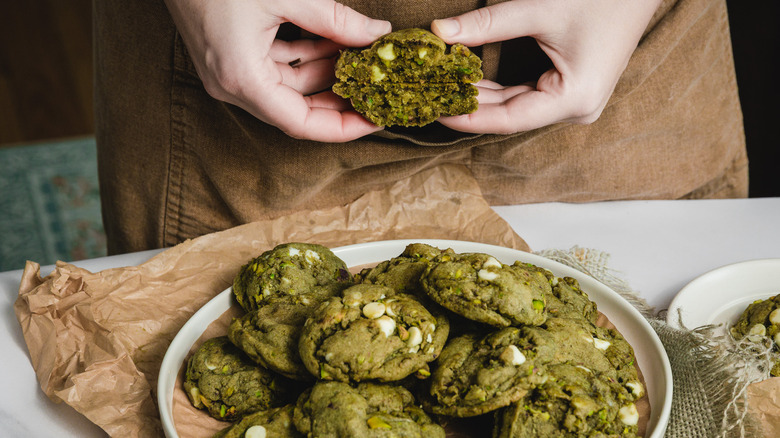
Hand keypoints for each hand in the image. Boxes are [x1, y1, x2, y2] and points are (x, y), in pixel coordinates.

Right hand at [164, 0, 390, 141]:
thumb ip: (335, 20)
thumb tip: (376, 34)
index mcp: (243, 80)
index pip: (302, 124)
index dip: (343, 126)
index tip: (375, 119)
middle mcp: (233, 86)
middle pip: (297, 110)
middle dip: (339, 100)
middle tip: (376, 92)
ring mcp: (229, 72)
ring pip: (289, 87)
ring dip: (324, 73)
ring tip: (360, 57)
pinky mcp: (231, 55)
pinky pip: (276, 68)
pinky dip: (305, 57)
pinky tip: (333, 41)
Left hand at [431, 0, 662, 133]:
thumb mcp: (539, 9)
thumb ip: (488, 24)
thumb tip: (440, 32)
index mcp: (574, 99)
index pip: (507, 119)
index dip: (467, 115)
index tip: (434, 108)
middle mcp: (577, 110)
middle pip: (510, 115)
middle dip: (469, 104)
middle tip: (431, 95)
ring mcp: (576, 104)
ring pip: (517, 108)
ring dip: (481, 98)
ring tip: (443, 89)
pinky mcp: (572, 93)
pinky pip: (528, 98)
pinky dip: (499, 91)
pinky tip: (469, 82)